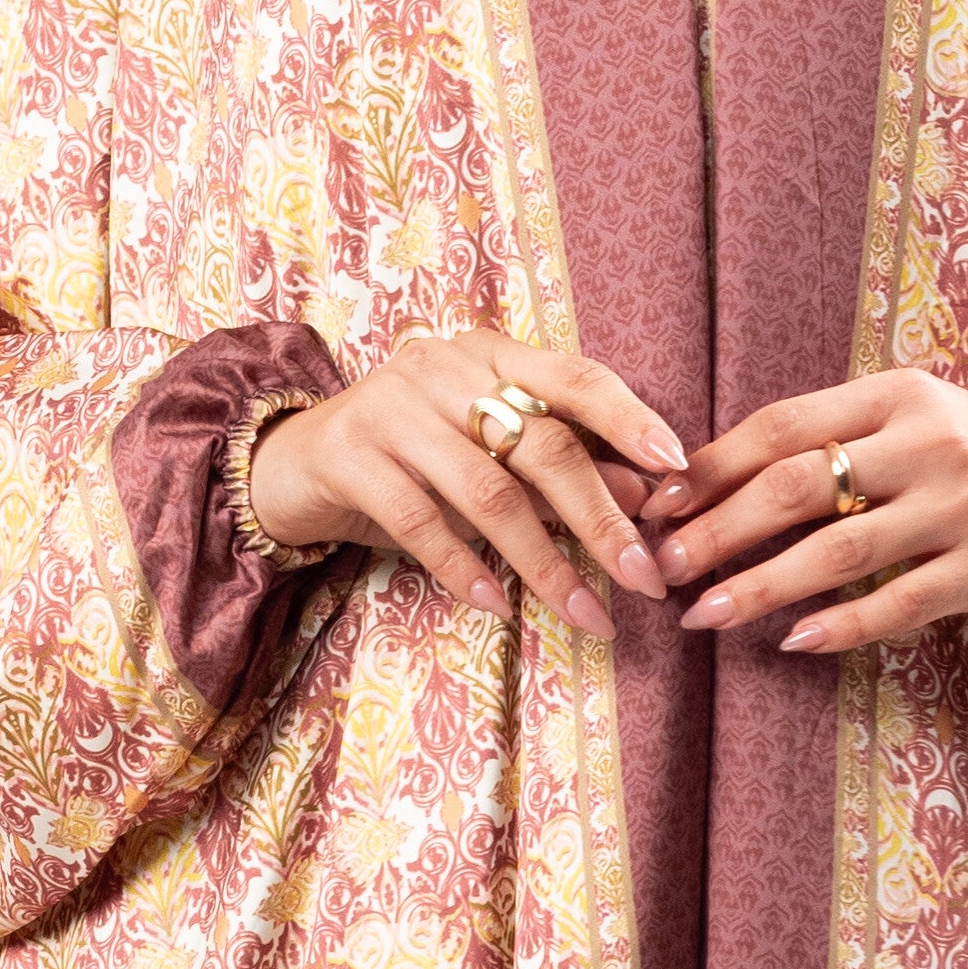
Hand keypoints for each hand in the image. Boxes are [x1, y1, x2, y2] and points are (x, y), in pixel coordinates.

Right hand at [248, 329, 686, 637]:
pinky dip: (463, 567)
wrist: (290, 462)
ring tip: (586, 614)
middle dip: (602, 520)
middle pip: (542, 444)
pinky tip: (496, 604)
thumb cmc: (409, 459)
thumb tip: (649, 495)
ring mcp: (390, 406)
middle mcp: (442, 366)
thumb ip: (562, 467)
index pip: (576, 376)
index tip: (678, 471)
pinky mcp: (347, 454)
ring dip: (545, 562)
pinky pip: (418, 519)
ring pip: (487, 490)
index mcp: (489, 354)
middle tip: (644, 579)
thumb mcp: (489, 456)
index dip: (631, 420)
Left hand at [640, 368, 967, 652]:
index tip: (656, 504)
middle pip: (796, 486)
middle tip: (664, 567)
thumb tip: (714, 478)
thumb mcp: (910, 416)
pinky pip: (899, 603)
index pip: (781, 426)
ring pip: (837, 550)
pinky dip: (841, 625)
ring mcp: (960, 507)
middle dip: (718, 530)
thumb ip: (831, 437)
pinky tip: (792, 642)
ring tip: (704, 613)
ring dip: (760, 586)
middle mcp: (925, 443)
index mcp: (894, 395)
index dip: (711, 467)